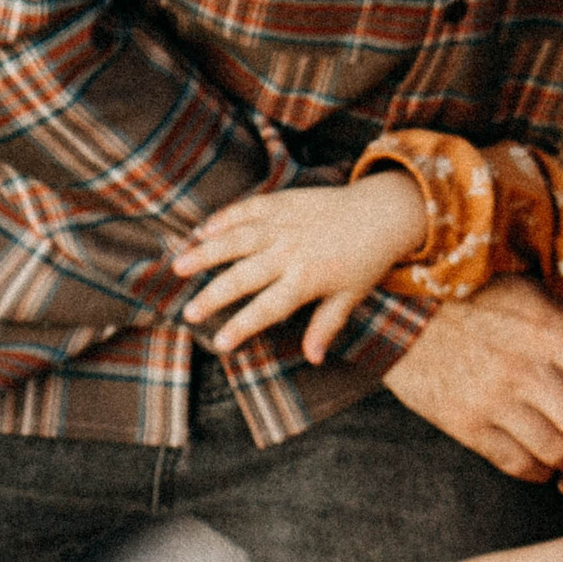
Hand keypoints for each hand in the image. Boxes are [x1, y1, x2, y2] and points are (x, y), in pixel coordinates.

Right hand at [174, 170, 429, 360]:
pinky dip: (224, 218)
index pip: (268, 308)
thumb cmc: (366, 260)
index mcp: (308, 279)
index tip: (220, 344)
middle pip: (244, 277)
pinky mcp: (282, 202)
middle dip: (214, 296)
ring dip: (206, 252)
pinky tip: (203, 230)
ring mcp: (284, 225)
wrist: (383, 213)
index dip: (243, 326)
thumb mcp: (350, 296)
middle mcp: (291, 252)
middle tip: (188, 313)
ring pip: (237, 240)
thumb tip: (313, 359)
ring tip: (179, 265)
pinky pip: (247, 210)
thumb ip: (327, 325)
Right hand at [381, 278, 562, 481]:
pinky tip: (555, 461)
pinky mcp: (468, 427)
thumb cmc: (475, 296)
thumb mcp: (534, 294)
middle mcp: (527, 373)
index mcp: (551, 335)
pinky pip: (519, 465)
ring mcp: (495, 404)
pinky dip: (545, 470)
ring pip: (560, 454)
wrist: (395, 309)